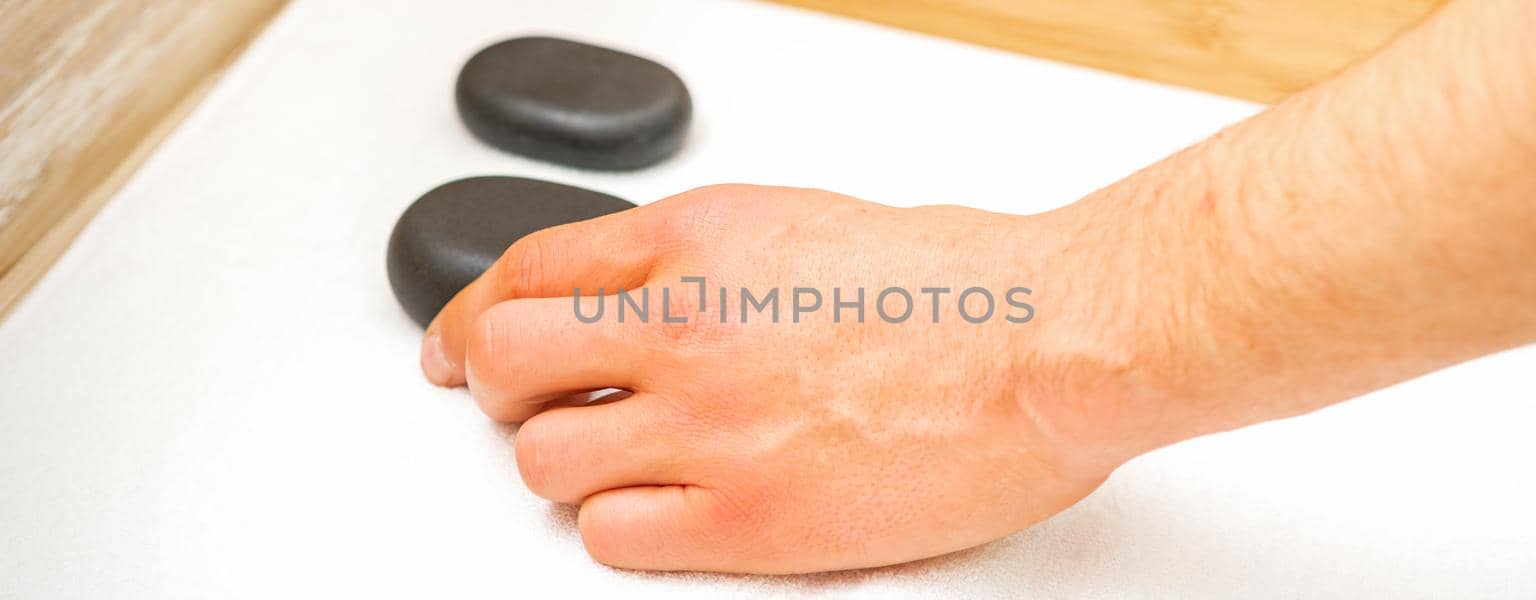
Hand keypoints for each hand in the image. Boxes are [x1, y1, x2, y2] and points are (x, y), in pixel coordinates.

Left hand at [419, 185, 1153, 572]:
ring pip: (542, 462)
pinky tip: (668, 511)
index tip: (460, 343)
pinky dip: (621, 528)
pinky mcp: (744, 520)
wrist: (1049, 344)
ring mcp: (706, 427)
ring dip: (566, 464)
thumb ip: (703, 262)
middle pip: (501, 363)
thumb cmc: (962, 286)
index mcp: (694, 241)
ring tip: (621, 463)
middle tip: (523, 406)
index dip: (470, 314)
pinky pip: (611, 536)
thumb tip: (644, 299)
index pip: (522, 272)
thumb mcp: (801, 226)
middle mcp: (682, 326)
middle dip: (496, 389)